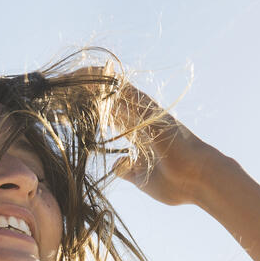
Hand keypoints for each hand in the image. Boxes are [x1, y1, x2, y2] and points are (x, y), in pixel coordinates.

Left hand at [71, 66, 226, 207]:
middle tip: (59, 88)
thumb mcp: (142, 179)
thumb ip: (129, 170)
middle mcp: (141, 119)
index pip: (109, 116)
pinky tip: (86, 76)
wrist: (200, 181)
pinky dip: (105, 84)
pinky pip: (123, 92)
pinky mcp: (150, 111)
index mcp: (139, 134)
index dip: (89, 111)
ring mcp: (146, 113)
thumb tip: (118, 166)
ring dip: (91, 83)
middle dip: (84, 94)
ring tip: (66, 77)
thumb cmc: (177, 184)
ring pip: (114, 91)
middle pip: (108, 99)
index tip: (66, 110)